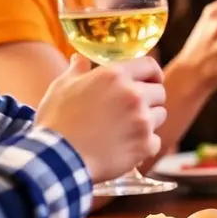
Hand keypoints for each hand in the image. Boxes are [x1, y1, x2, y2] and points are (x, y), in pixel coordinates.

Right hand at [36, 54, 166, 182]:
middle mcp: (133, 95)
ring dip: (148, 122)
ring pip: (160, 116)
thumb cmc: (57, 121)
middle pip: (159, 92)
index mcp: (115, 76)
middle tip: (134, 110)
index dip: (153, 74)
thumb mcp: (62, 88)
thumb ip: (77, 70)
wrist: (56, 159)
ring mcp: (141, 120)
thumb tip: (80, 58)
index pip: (150, 66)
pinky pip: (156, 142)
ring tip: (127, 129)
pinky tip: (127, 147)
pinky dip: (145, 146)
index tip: (151, 81)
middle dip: (150, 100)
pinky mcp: (144, 145)